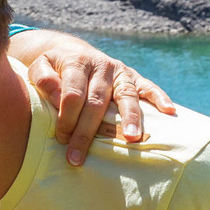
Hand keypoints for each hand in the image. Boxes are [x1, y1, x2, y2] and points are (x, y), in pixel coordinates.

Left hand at [24, 35, 175, 166]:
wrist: (73, 52)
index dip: (66, 118)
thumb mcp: (40, 67)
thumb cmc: (54, 69)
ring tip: (132, 139)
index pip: (72, 94)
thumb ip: (43, 79)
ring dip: (130, 118)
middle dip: (87, 131)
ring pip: (126, 95)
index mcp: (77, 62)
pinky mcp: (134, 76)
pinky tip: (169, 111)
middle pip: (96, 101)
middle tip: (78, 157)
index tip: (61, 140)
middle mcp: (101, 65)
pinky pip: (149, 86)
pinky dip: (160, 97)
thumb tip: (57, 100)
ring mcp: (119, 71)